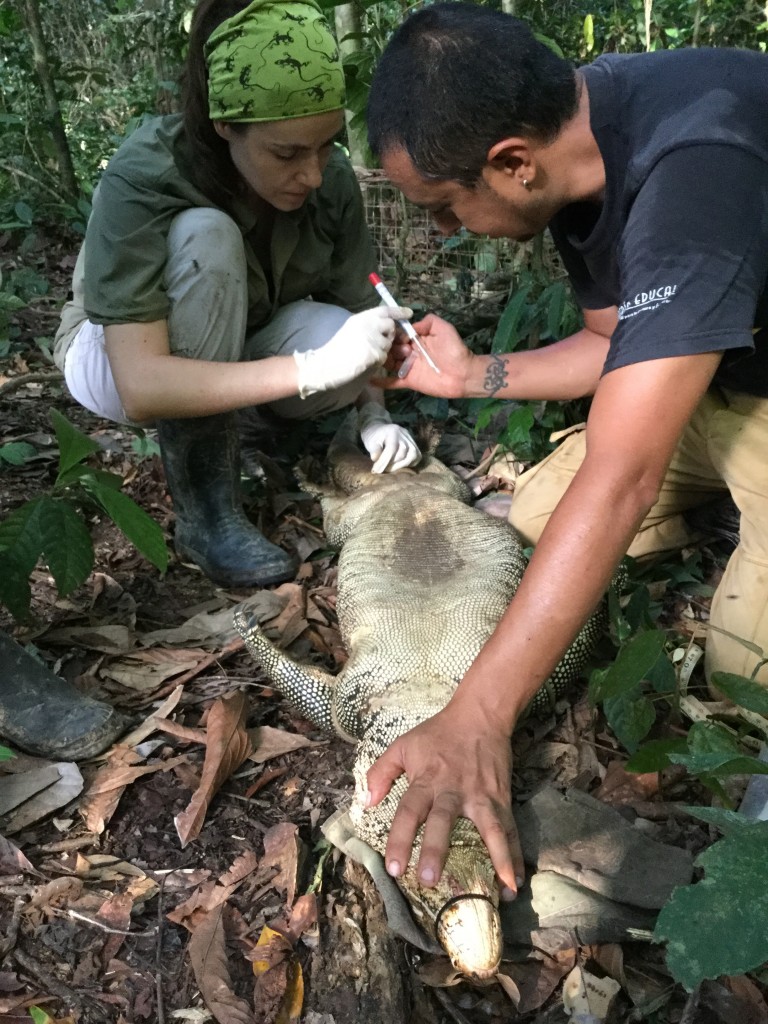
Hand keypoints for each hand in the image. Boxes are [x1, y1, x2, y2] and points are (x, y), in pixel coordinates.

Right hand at [294, 306, 412, 398]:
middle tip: (380, 342)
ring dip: (382, 350)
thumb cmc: (336, 349)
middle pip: (391, 327)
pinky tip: (364, 362)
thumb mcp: (351, 329)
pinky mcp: (374, 354)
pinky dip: (377, 361)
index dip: (398, 311)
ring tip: (364, 354)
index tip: (409, 313)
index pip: (385, 310)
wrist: (325, 364)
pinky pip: (383, 358)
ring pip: (388, 345)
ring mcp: (373, 339)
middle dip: (390, 335)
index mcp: (363, 317)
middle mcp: (369, 325)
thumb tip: (383, 326)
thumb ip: (367, 325)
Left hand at [358, 402, 420, 472]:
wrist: (380, 429)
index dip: (385, 461)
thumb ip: (374, 449)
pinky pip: (417, 456)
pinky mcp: (414, 444)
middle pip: (402, 453)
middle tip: (383, 470)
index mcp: (392, 431)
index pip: (392, 448)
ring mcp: (411, 439)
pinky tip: (400, 465)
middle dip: (392, 465)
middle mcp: (404, 434)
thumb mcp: (370, 441)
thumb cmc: (374, 437)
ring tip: (391, 469)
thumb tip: (375, 458)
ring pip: (413, 455)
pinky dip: (410, 463)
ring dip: (402, 465)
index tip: (377, 470)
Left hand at [365, 701, 523, 896]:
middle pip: (443, 821)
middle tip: (428, 880)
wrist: (480, 716)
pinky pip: (510, 830)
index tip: (394, 868)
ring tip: (500, 891)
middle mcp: (453, 791)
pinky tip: (516, 883)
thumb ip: (381, 772)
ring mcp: (482, 796)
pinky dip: (515, 856)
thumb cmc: (438, 734)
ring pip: (489, 829)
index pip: (408, 811)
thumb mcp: (402, 745)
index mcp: (427, 780)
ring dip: (496, 859)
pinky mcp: (502, 799)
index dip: (400, 838)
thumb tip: (366, 802)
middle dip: (435, 850)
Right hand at [372, 314, 473, 398]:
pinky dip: (381, 382)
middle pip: (390, 348)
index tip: (396, 336)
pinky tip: (369, 379)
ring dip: (384, 360)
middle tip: (401, 350)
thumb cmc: (455, 350)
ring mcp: (408, 367)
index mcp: (416, 339)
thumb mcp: (443, 328)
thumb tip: (410, 325)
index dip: (394, 334)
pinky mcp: (409, 381)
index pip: (398, 334)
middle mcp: (409, 352)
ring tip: (385, 358)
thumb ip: (428, 321)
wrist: (463, 374)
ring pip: (388, 363)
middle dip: (389, 347)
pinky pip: (392, 382)